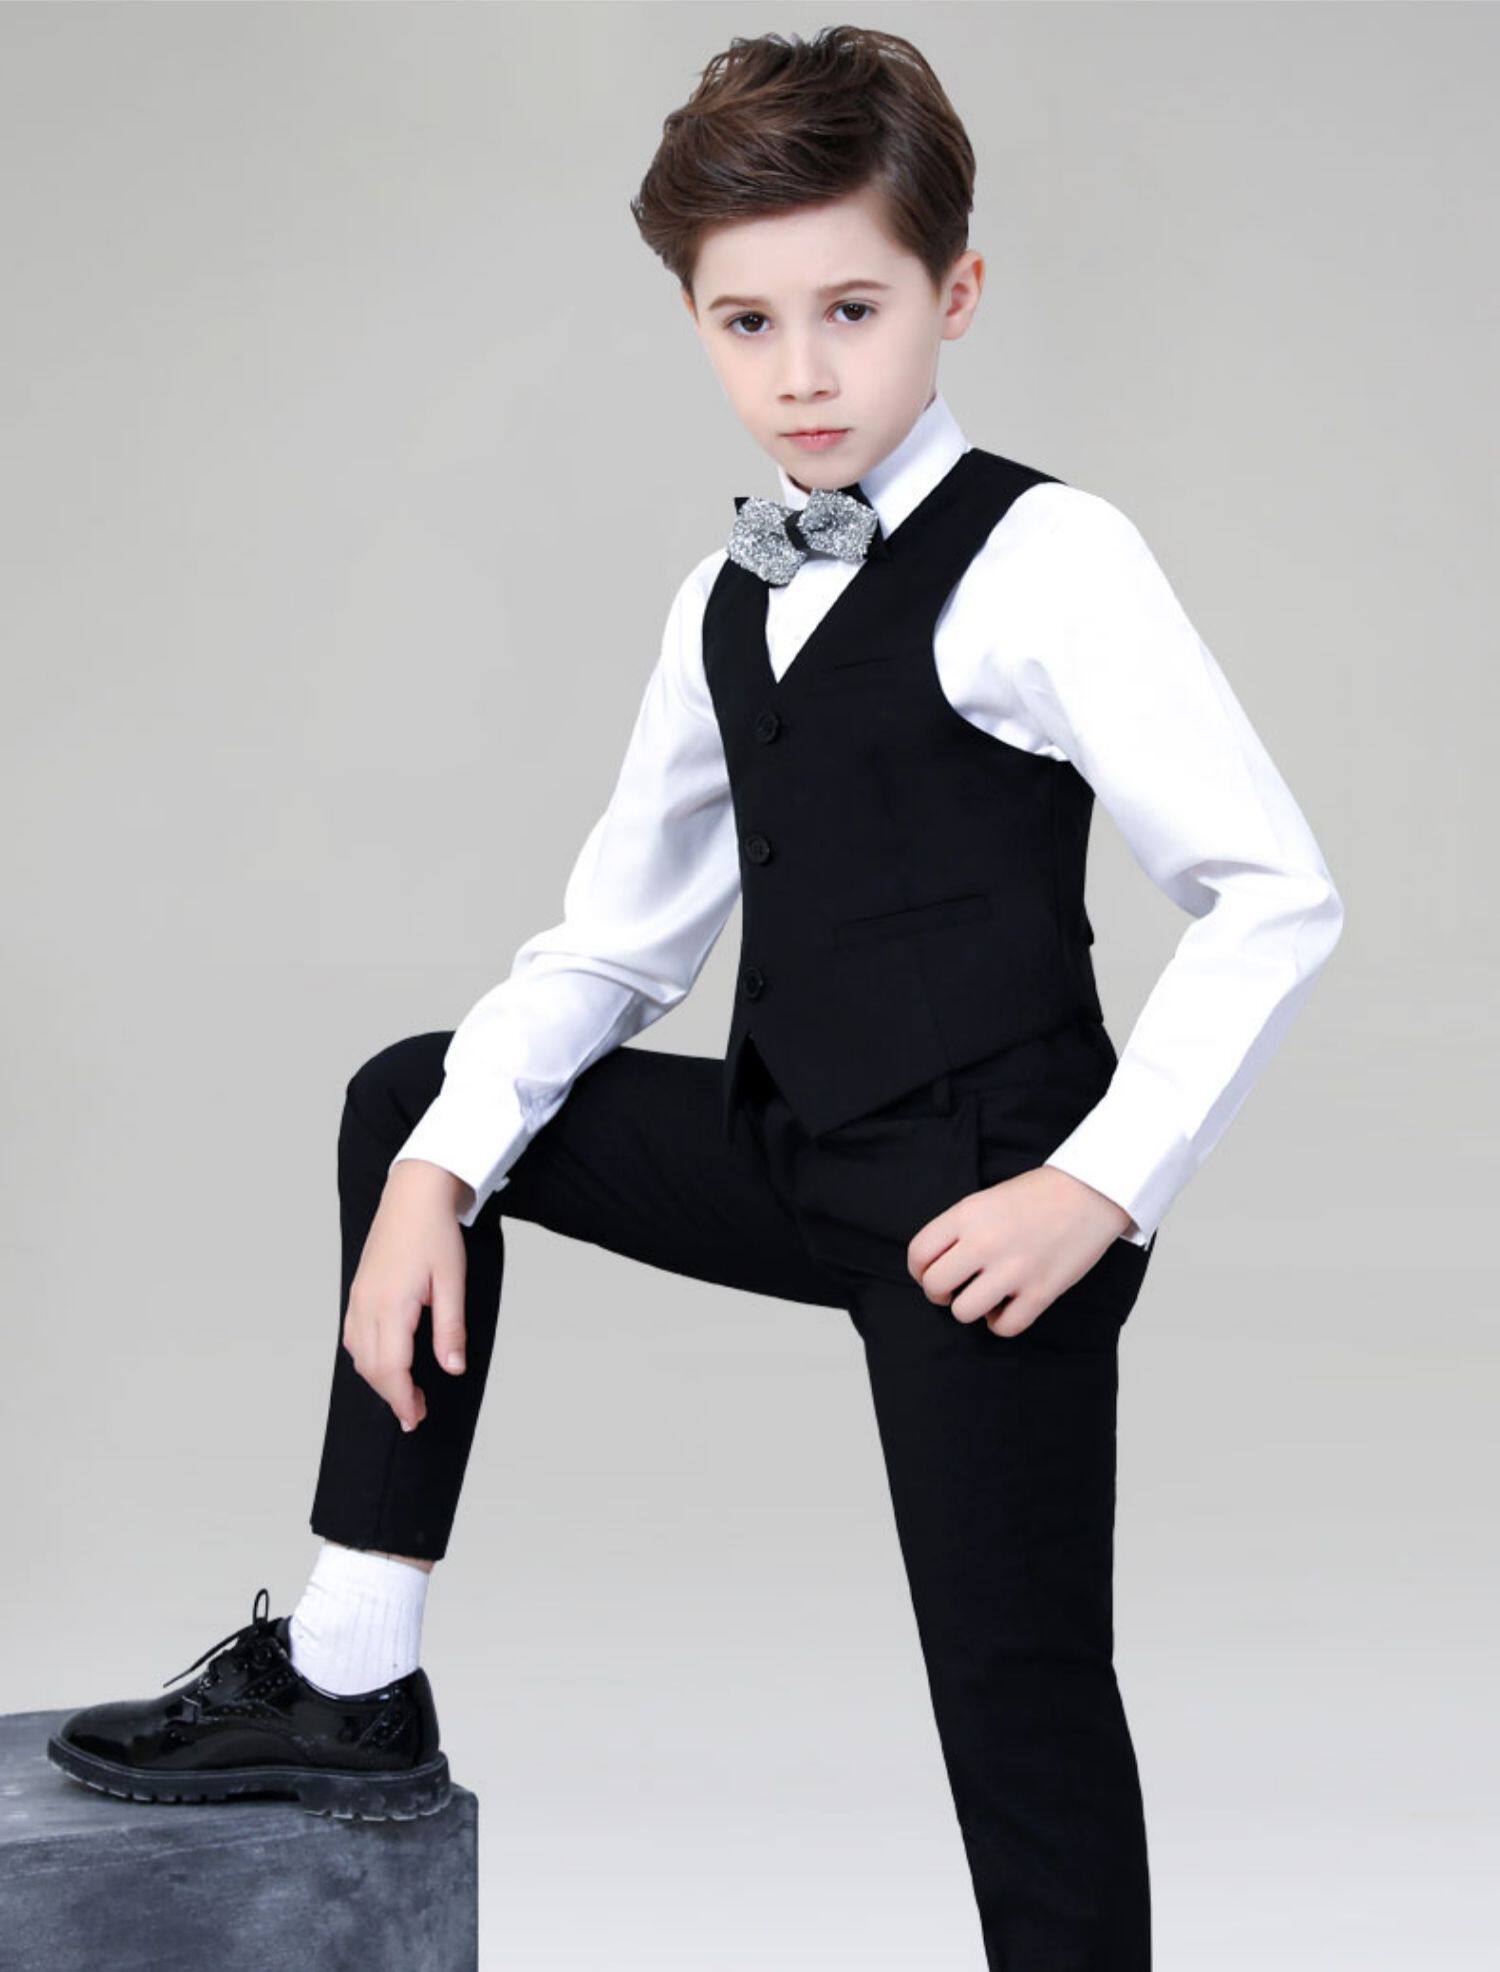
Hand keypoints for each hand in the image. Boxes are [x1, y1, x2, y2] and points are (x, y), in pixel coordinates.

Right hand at [342, 1160, 474, 1430]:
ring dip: (379, 1378)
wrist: (414, 1193)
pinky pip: (353, 1336)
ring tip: (404, 1392)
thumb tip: (452, 1369)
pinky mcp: (358, 1290)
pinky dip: (366, 1357)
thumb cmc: (435, 1232)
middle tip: (416, 1412)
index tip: (416, 1418)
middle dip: (392, 1395)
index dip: (402, 1399)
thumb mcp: (453, 1282)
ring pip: (358, 1354)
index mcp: (391, 1306)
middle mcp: (367, 1305)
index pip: (391, 1368)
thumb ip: (450, 1330)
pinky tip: (383, 1361)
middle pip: (372, 1368)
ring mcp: (358, 1297)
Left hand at [907, 1166, 1136, 1338]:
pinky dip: (1001, 1323)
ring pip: (964, 1312)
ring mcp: (1013, 1270)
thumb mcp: (985, 1200)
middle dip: (940, 1293)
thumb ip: (958, 1229)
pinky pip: (1004, 1327)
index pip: (919, 1254)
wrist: (1090, 1192)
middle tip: (954, 1288)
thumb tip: (936, 1265)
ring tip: (983, 1297)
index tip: (930, 1273)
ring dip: (970, 1308)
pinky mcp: (1041, 1292)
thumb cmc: (1037, 1195)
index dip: (919, 1270)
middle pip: (935, 1286)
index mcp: (967, 1215)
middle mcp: (985, 1243)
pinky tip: (1007, 1307)